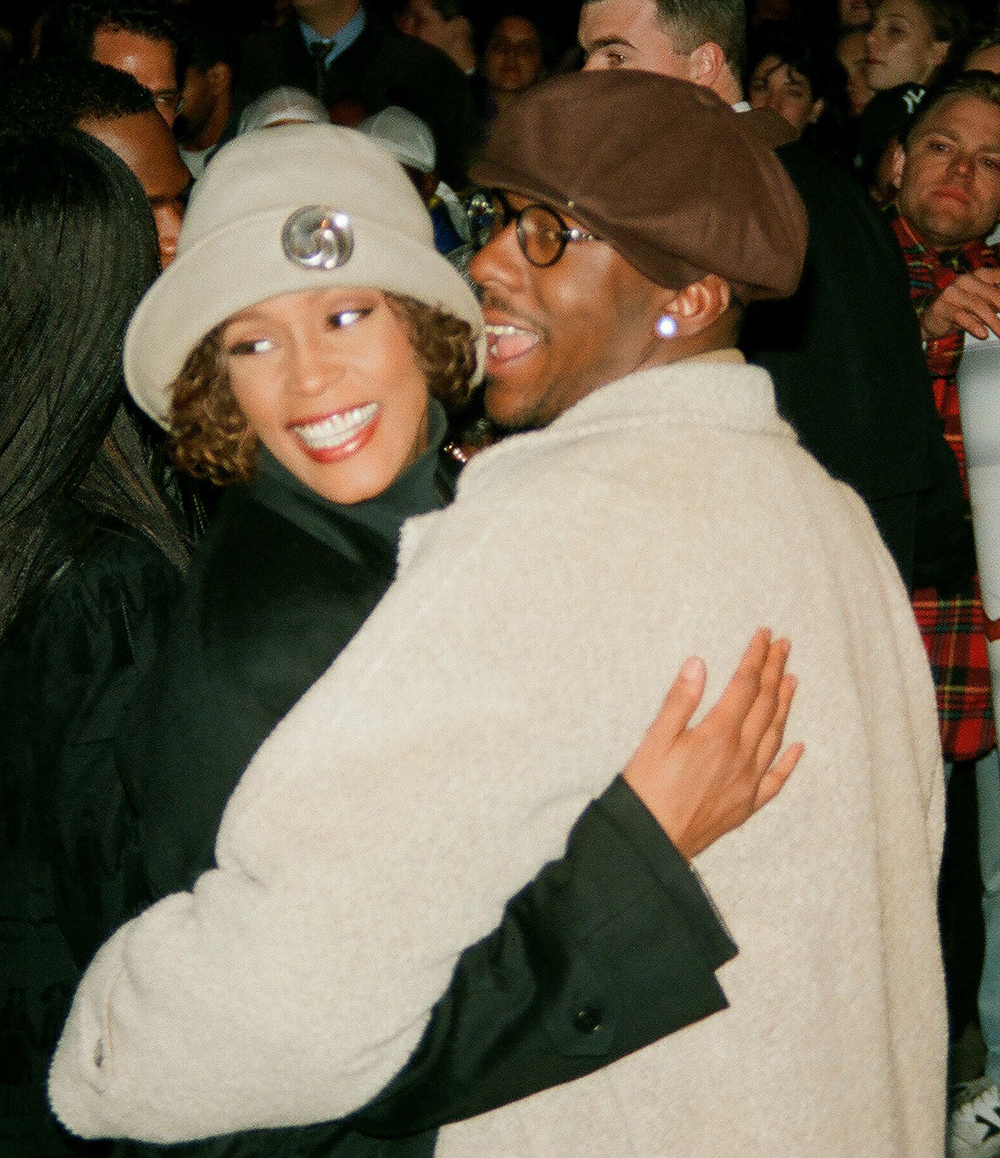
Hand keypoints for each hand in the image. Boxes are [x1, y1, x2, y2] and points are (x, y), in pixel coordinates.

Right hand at [622, 629, 801, 861]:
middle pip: (764, 705)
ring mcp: (747, 783)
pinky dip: (789, 761)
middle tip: (783, 646)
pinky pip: (775, 780)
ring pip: (774, 736)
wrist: (650, 842)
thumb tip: (699, 664)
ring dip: (784, 705)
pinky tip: (797, 747)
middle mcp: (740, 757)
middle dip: (774, 672)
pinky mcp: (745, 805)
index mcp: (718, 736)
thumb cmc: (646, 790)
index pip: (745, 686)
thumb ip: (680, 701)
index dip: (755, 658)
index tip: (764, 636)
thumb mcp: (655, 739)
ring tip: (791, 680)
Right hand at [921, 268, 999, 341]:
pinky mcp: (942, 307)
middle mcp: (966, 280)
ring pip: (978, 306)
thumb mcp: (982, 303)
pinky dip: (974, 326)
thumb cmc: (959, 309)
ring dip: (994, 322)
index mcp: (979, 275)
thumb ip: (996, 302)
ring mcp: (952, 293)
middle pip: (993, 294)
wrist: (931, 320)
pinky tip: (982, 333)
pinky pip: (961, 316)